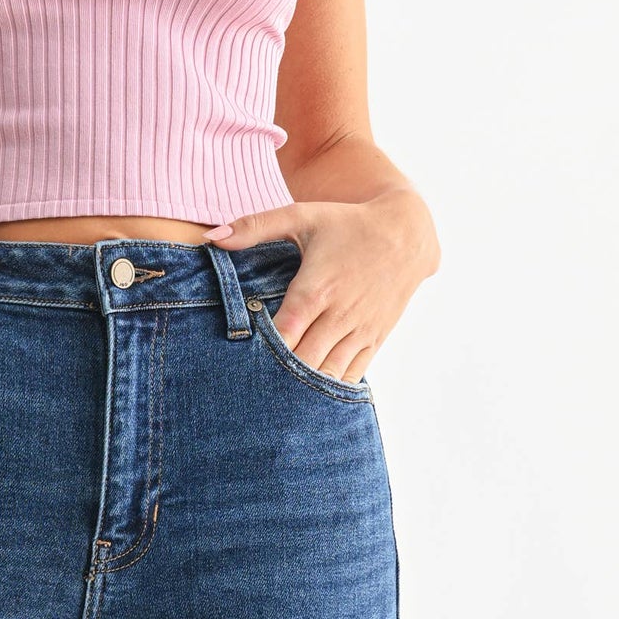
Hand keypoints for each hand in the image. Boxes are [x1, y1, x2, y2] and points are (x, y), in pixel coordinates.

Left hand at [198, 193, 439, 383]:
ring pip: (327, 375)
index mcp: (316, 288)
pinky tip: (307, 399)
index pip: (283, 334)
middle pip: (302, 362)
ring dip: (302, 390)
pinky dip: (329, 390)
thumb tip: (211, 237)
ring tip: (273, 403)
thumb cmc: (347, 223)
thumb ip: (254, 226)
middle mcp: (339, 315)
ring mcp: (360, 330)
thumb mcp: (302, 215)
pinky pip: (351, 376)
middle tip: (247, 392)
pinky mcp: (374, 339)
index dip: (260, 354)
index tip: (237, 362)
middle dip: (276, 378)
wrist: (407, 233)